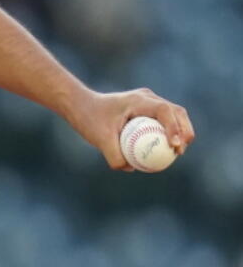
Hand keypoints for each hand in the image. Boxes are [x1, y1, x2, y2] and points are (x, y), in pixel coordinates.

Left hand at [69, 88, 194, 169]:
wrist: (80, 106)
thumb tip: (131, 168)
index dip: (174, 128)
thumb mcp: (99, 138)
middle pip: (177, 112)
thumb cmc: (89, 119)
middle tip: (180, 152)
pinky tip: (165, 151)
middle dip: (185, 131)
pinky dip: (169, 134)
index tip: (174, 146)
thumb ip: (114, 155)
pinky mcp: (146, 110)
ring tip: (177, 153)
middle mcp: (147, 98)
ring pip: (174, 116)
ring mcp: (148, 103)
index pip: (165, 111)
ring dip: (181, 132)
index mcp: (138, 100)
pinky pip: (163, 122)